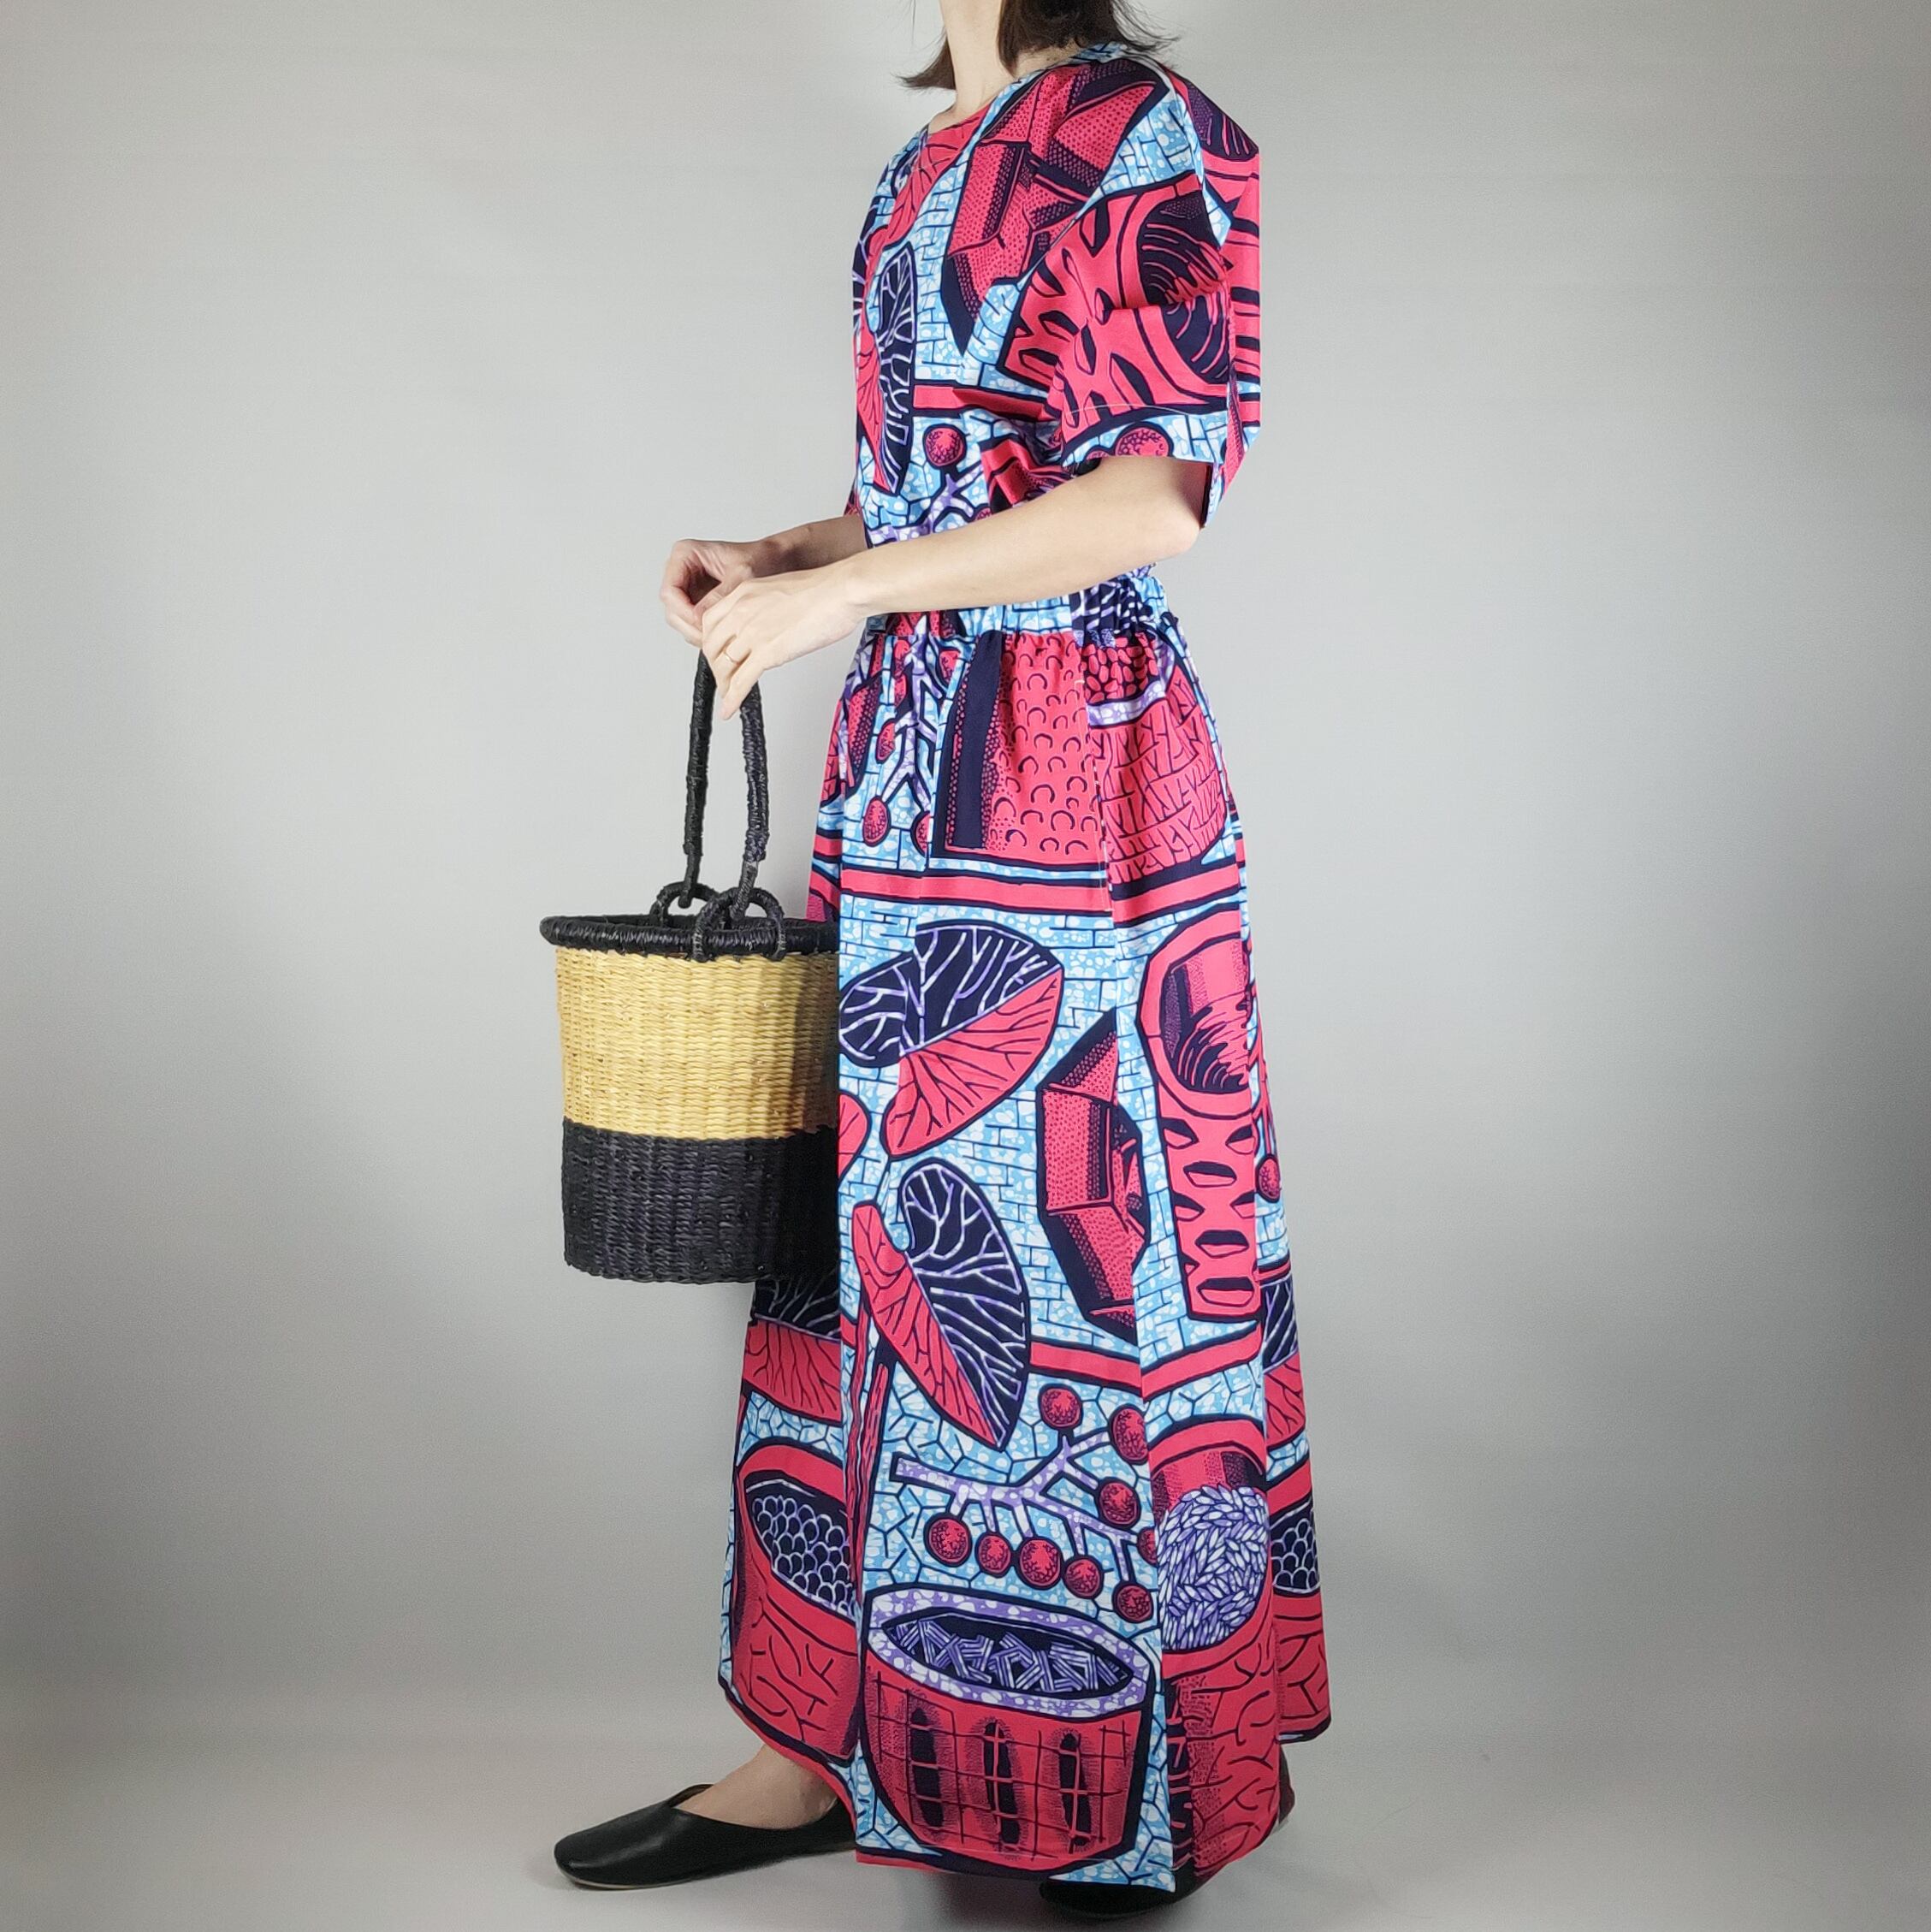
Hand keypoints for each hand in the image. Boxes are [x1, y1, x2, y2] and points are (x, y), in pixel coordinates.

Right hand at [659, 537, 770, 646]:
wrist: (772, 561)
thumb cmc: (758, 558)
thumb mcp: (742, 574)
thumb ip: (720, 595)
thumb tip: (700, 616)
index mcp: (685, 554)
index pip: (670, 590)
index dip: (683, 611)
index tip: (701, 622)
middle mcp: (681, 570)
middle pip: (672, 607)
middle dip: (689, 625)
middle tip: (710, 635)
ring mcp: (687, 587)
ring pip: (678, 618)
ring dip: (695, 631)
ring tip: (717, 635)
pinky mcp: (696, 601)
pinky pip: (690, 622)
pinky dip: (701, 631)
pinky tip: (718, 633)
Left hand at [700, 564, 866, 717]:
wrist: (841, 591)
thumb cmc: (823, 589)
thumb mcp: (779, 589)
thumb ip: (764, 607)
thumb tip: (767, 626)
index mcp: (743, 593)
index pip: (710, 622)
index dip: (711, 643)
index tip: (718, 653)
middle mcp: (741, 611)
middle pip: (712, 646)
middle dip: (716, 667)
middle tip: (724, 678)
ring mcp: (752, 633)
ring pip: (724, 665)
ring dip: (724, 684)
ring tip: (729, 694)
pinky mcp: (768, 652)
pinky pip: (741, 681)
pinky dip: (732, 699)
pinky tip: (730, 709)